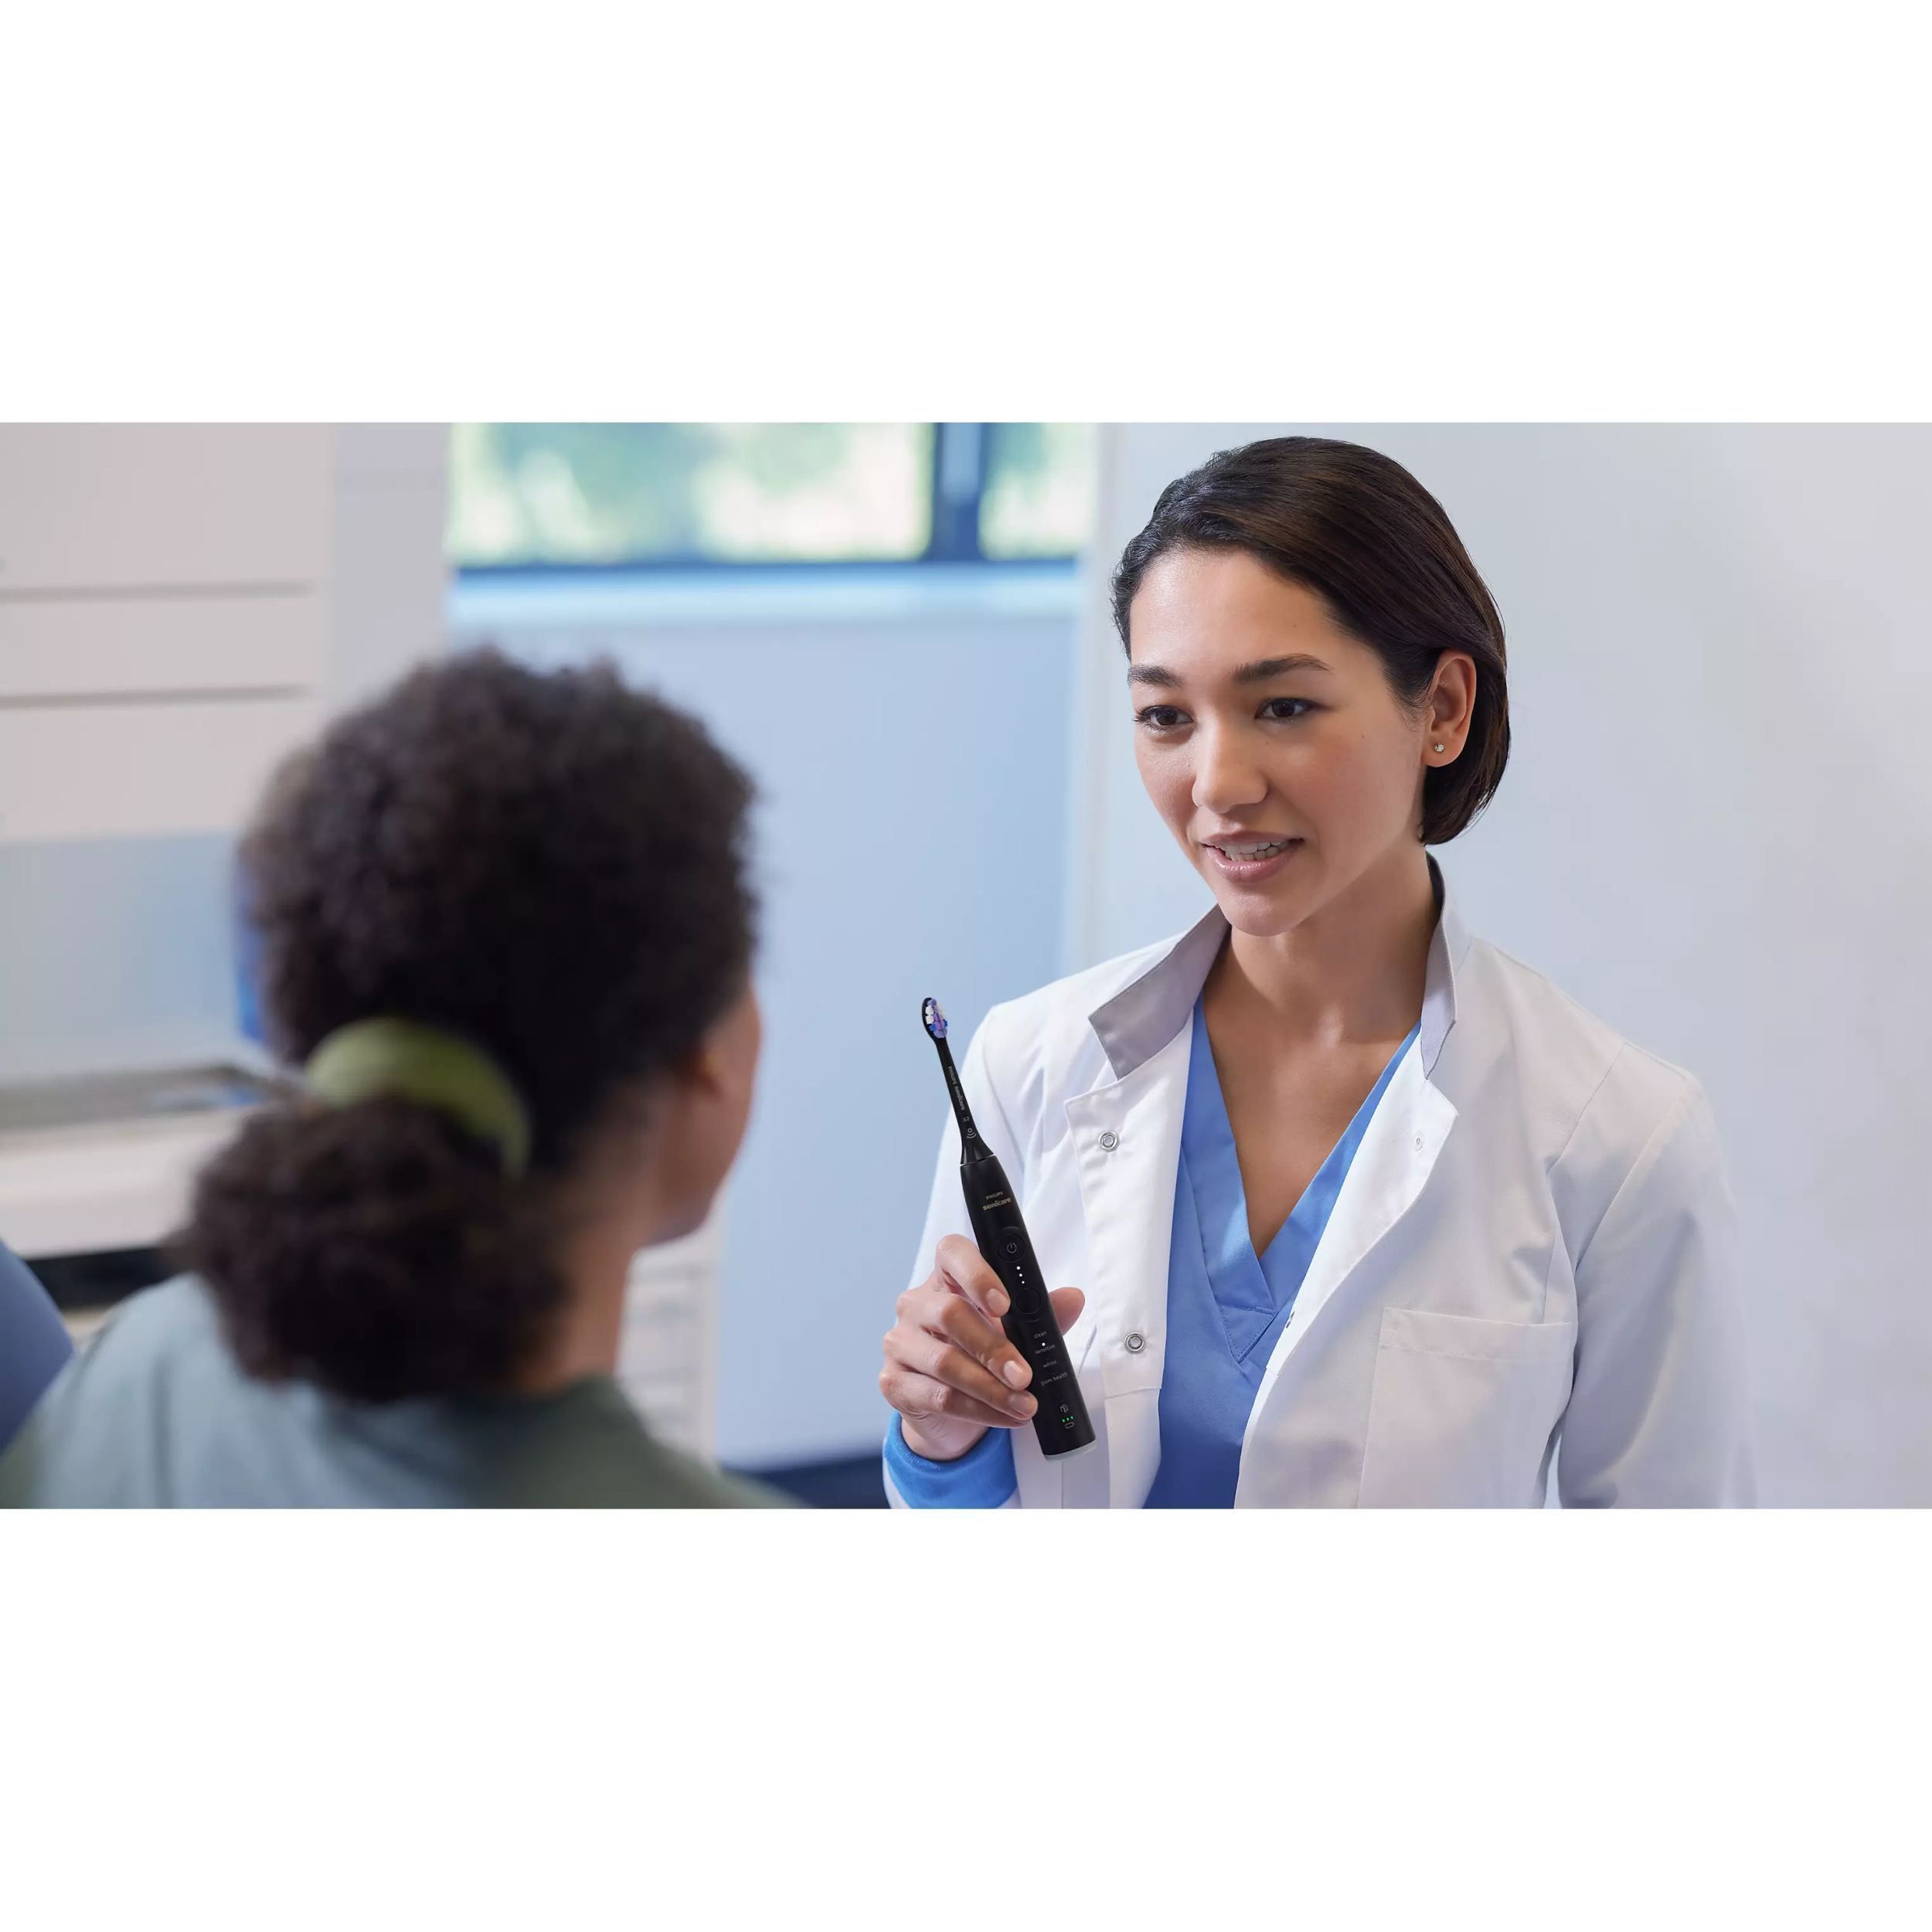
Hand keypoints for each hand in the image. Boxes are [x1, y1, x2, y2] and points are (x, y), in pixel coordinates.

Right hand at [880, 1233, 1085, 1461]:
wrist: (949, 1407)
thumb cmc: (980, 1355)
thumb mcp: (1015, 1333)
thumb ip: (1041, 1315)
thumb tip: (1073, 1299)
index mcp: (946, 1280)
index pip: (951, 1254)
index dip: (977, 1274)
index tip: (1004, 1304)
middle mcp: (916, 1305)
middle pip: (950, 1314)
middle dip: (994, 1349)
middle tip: (1025, 1375)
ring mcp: (900, 1343)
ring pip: (943, 1361)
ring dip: (990, 1388)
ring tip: (1024, 1404)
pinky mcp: (894, 1382)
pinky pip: (937, 1396)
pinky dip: (977, 1410)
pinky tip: (1003, 1416)